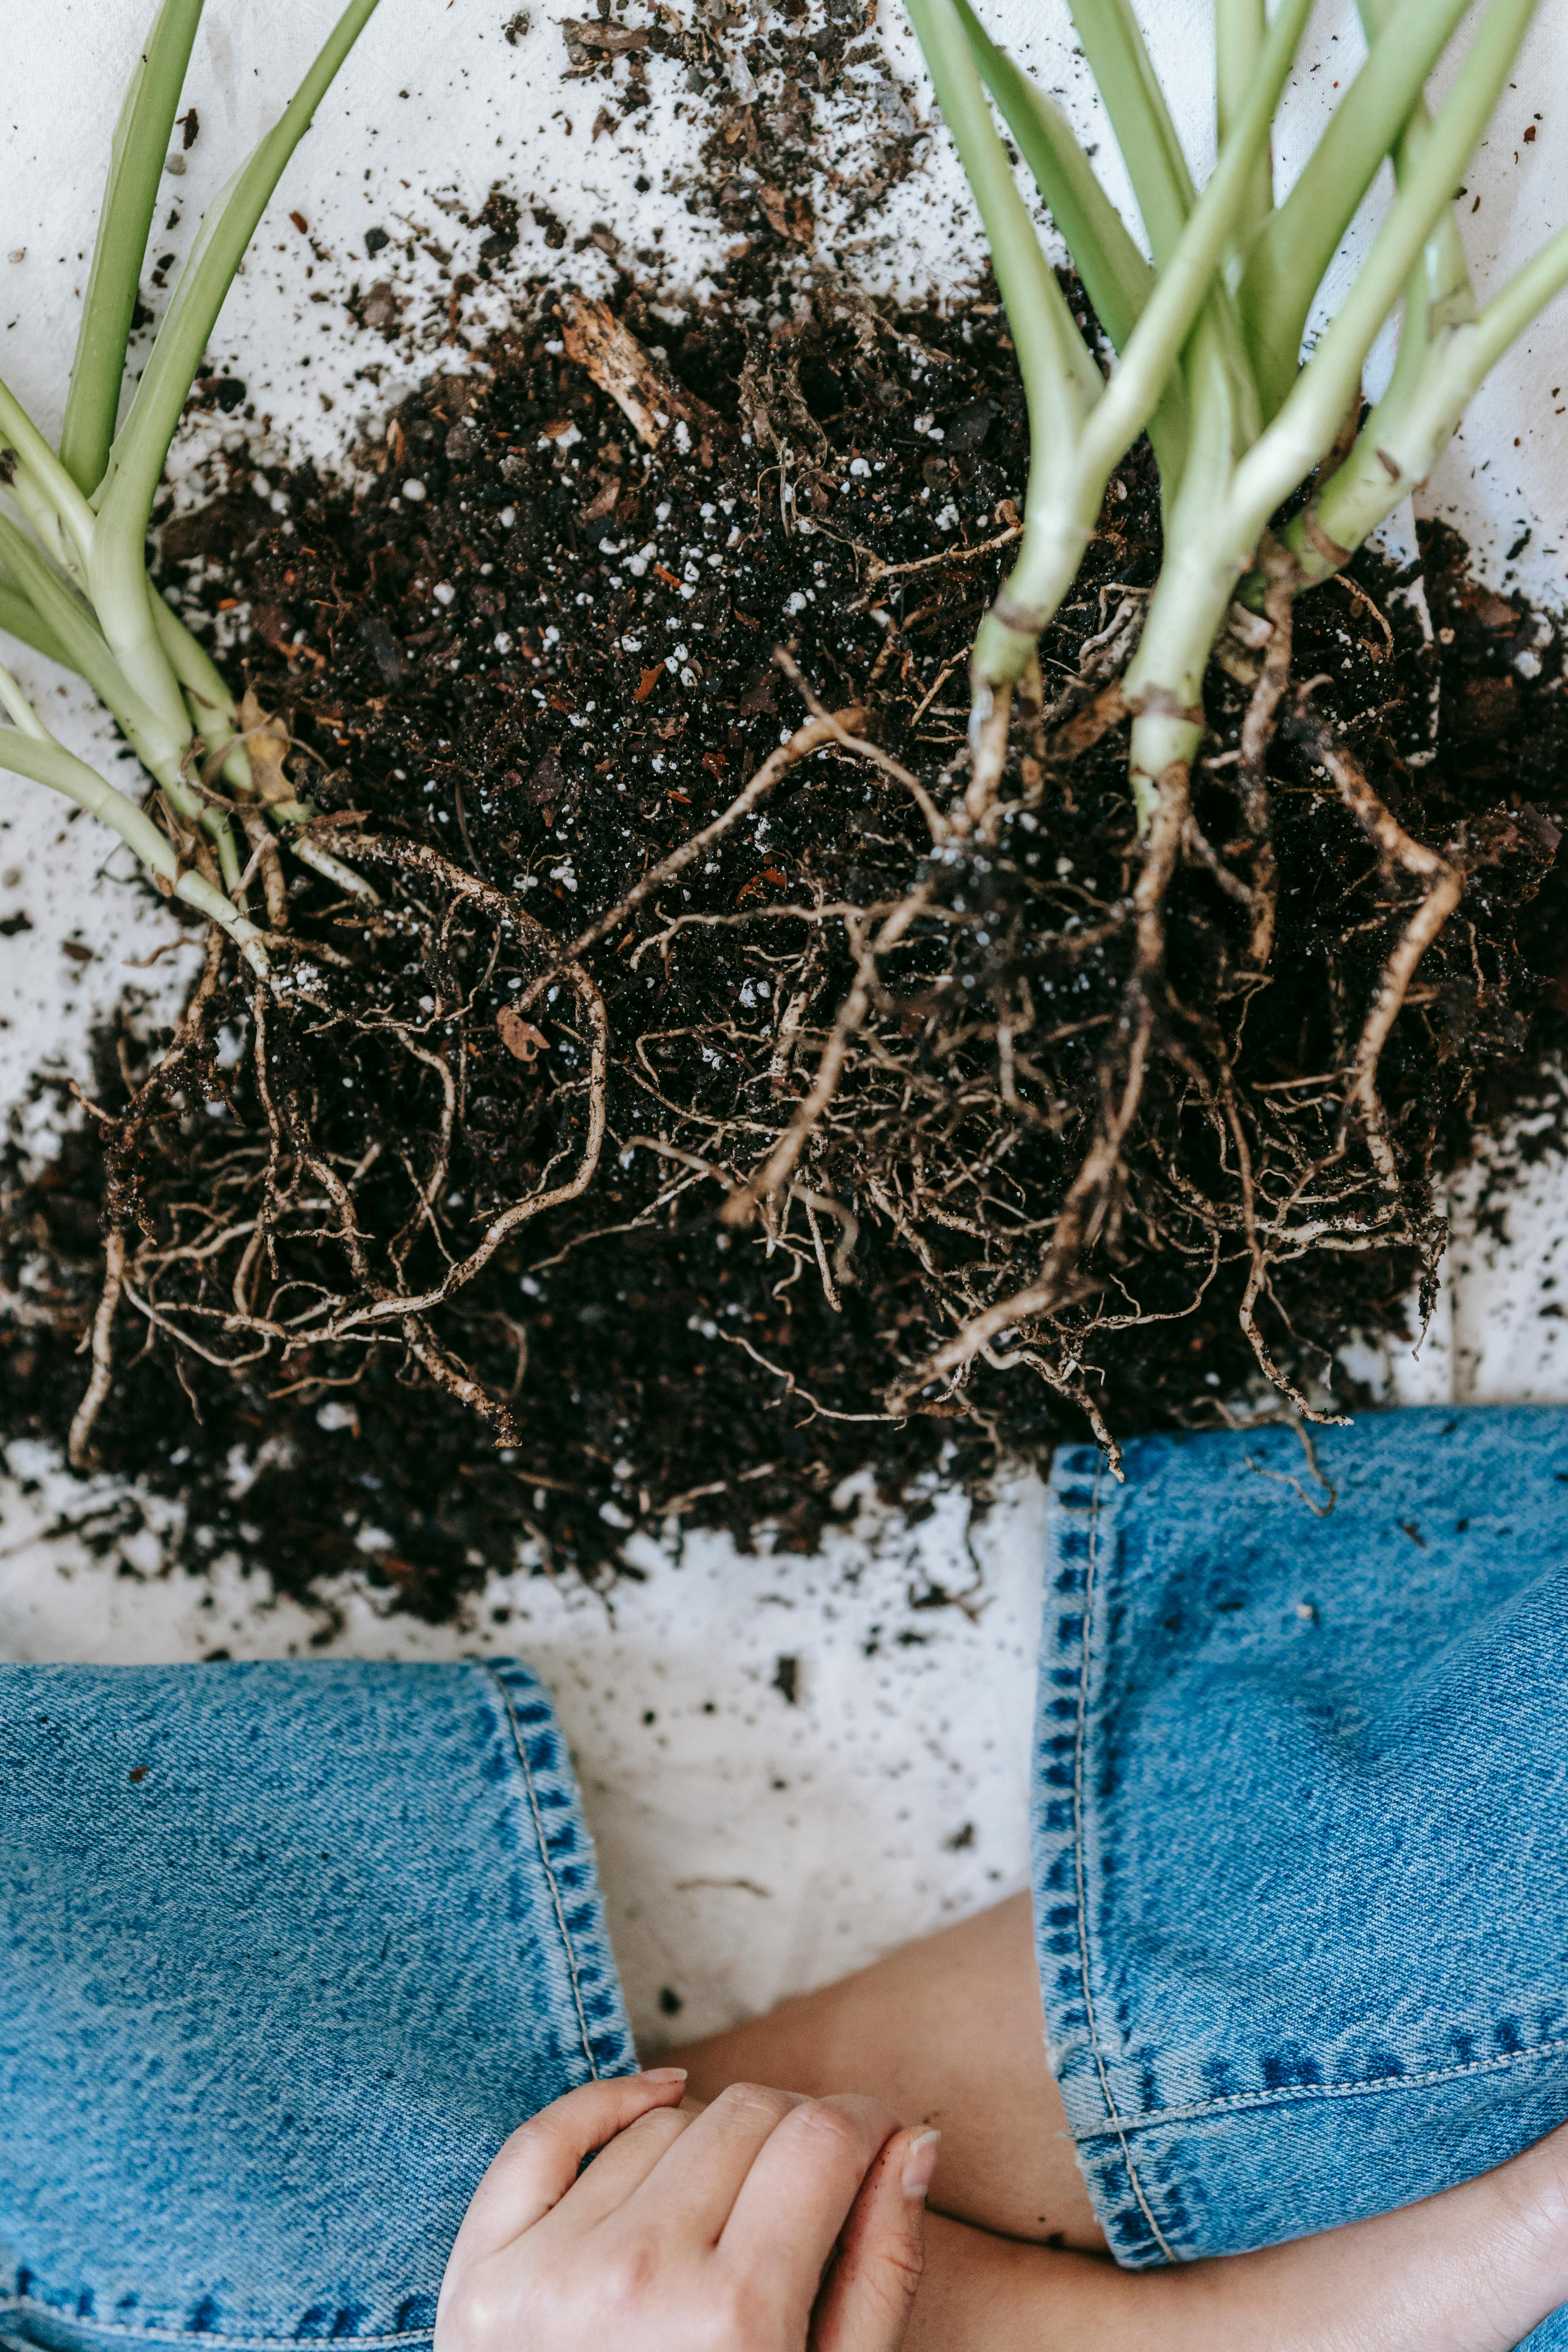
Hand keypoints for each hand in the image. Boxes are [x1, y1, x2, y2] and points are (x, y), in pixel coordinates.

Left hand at [435, 2069, 937, 2351]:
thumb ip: (880, 2268)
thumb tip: (911, 2140)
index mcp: (733, 2324)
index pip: (822, 2140)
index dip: (866, 2122)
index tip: (876, 2136)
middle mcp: (636, 2284)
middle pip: (747, 2116)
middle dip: (797, 2128)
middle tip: (813, 2172)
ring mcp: (545, 2277)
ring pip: (663, 2122)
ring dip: (710, 2141)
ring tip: (730, 2205)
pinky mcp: (478, 2277)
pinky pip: (546, 2137)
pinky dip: (608, 2103)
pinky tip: (661, 2100)